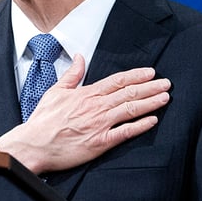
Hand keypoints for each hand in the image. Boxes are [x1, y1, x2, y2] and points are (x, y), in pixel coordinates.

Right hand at [0, 54, 170, 173]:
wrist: (34, 144)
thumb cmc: (43, 120)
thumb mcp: (55, 91)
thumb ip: (72, 74)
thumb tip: (80, 57)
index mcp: (86, 93)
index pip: (117, 81)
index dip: (136, 76)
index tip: (151, 73)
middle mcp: (96, 107)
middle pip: (129, 93)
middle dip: (150, 87)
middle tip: (167, 83)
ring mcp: (100, 124)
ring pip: (130, 109)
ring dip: (150, 103)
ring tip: (165, 97)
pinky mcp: (100, 142)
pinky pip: (125, 132)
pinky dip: (140, 126)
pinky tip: (153, 120)